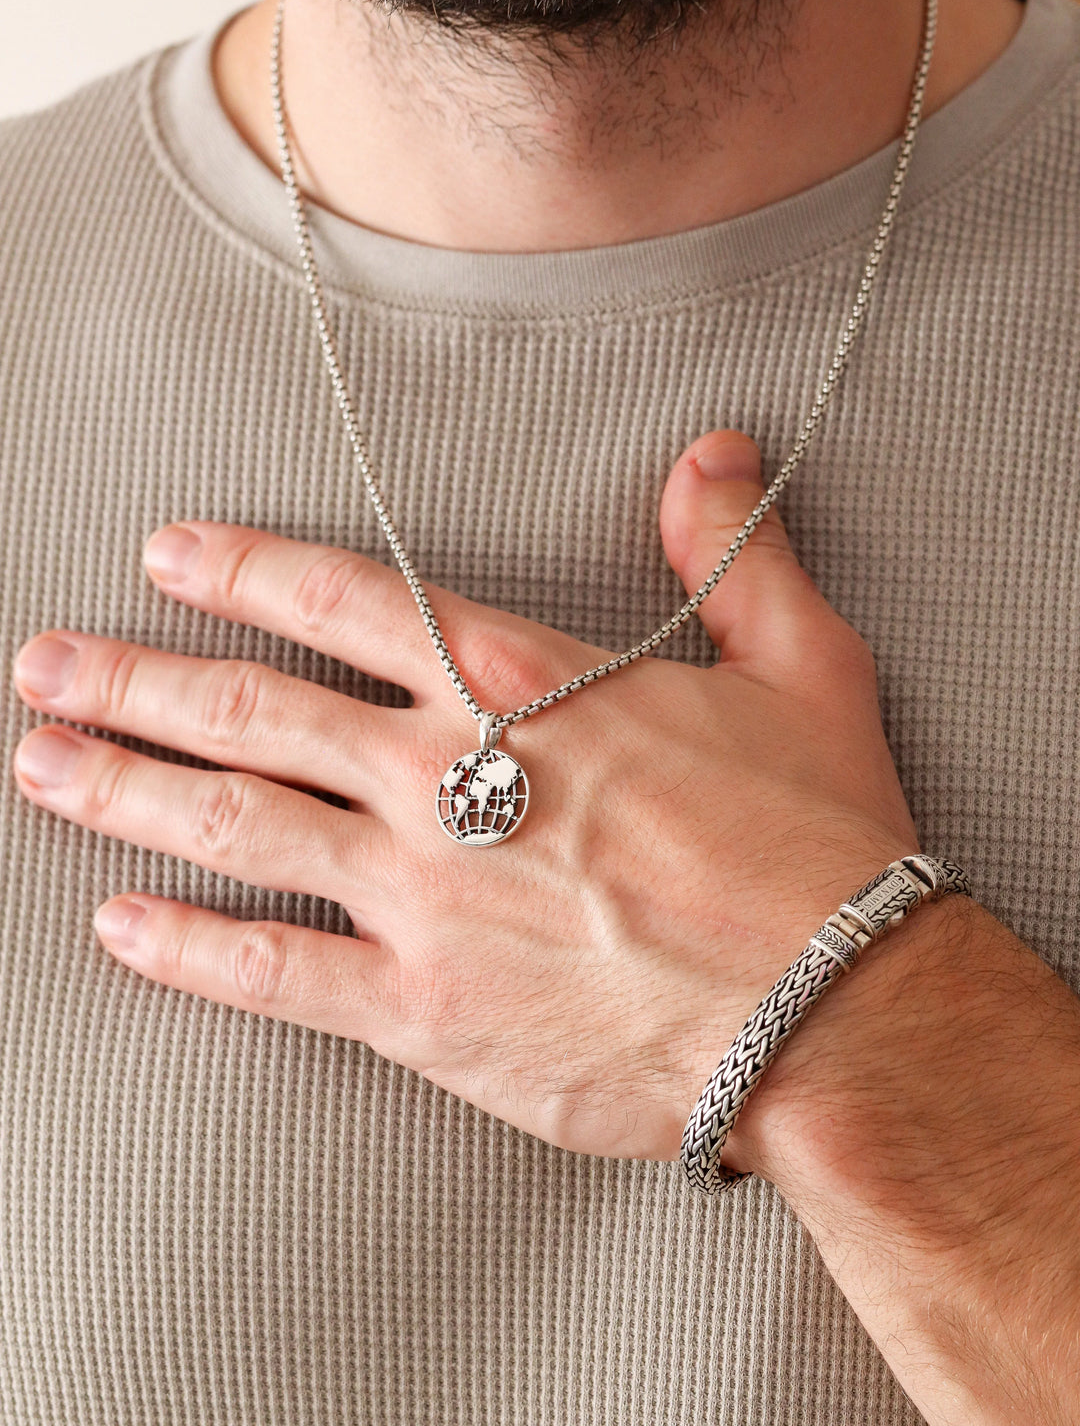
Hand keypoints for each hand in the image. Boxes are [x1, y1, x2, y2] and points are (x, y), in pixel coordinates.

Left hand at [11, 430, 916, 1165]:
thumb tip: (708, 458)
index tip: (167, 553)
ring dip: (126, 789)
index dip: (243, 569)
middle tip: (47, 663)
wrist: (833, 1007)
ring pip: (235, 824)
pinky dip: (188, 947)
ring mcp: (419, 895)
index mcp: (519, 685)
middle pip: (252, 709)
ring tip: (41, 763)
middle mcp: (444, 776)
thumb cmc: (815, 841)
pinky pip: (274, 973)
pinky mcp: (421, 1012)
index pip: (343, 601)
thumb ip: (732, 554)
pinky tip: (120, 923)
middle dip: (135, 678)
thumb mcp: (799, 668)